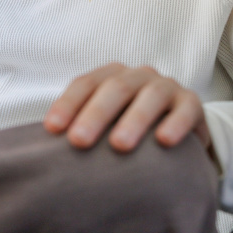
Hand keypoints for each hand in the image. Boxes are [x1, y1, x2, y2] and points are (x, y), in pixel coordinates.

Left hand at [44, 63, 211, 152]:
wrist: (177, 134)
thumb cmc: (127, 130)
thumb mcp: (104, 126)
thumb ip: (80, 131)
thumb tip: (40, 155)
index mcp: (110, 77)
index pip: (85, 84)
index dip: (68, 104)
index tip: (52, 129)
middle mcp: (137, 76)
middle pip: (114, 88)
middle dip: (95, 114)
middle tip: (78, 141)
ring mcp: (165, 87)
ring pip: (150, 96)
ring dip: (133, 120)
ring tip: (119, 146)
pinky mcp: (192, 103)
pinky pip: (186, 109)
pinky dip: (175, 123)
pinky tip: (164, 141)